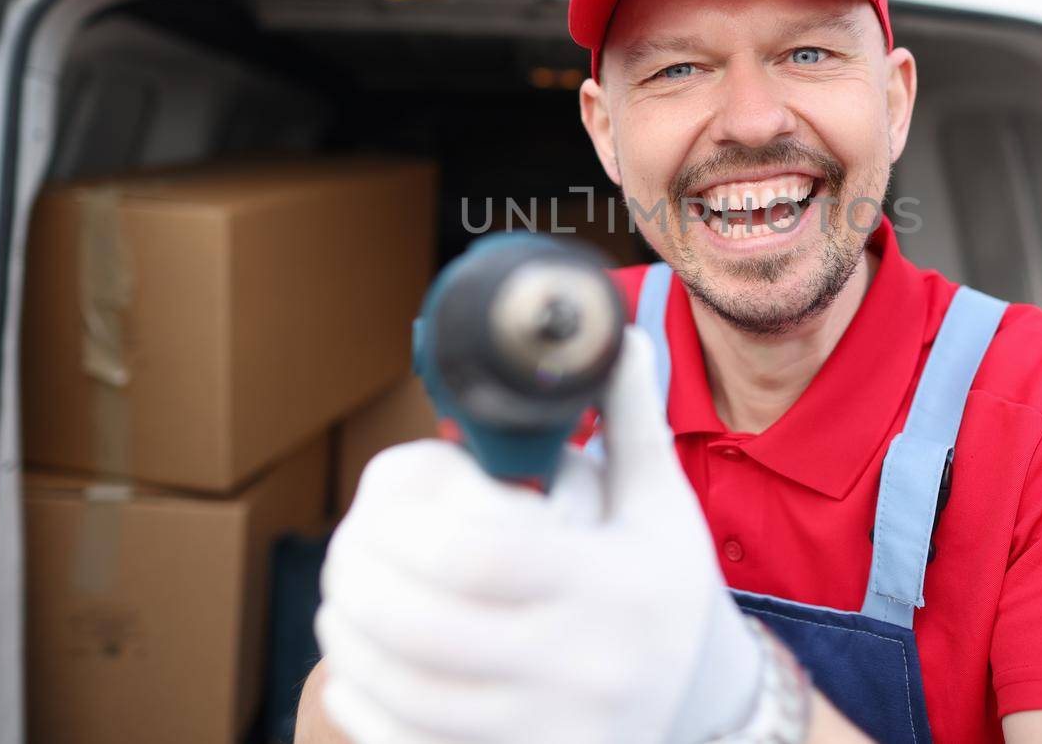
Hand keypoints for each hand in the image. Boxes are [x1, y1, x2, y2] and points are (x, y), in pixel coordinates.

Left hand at [315, 326, 762, 743]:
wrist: (700, 709)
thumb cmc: (663, 593)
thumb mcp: (661, 508)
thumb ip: (633, 422)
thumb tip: (620, 337)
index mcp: (610, 587)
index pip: (485, 556)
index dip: (408, 529)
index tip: (377, 503)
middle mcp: (581, 668)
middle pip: (428, 628)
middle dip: (361, 583)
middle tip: (342, 552)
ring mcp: (547, 732)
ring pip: (410, 693)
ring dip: (352, 643)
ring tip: (340, 603)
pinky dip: (367, 709)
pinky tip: (353, 672)